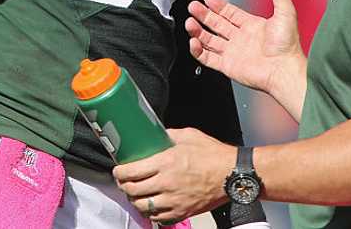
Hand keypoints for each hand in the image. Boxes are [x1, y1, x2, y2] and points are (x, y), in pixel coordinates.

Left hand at [113, 127, 235, 223]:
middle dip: (124, 186)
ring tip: (135, 194)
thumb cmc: (213, 154)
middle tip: (124, 181)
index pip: (132, 172)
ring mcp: (174, 200)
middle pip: (133, 191)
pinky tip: (151, 205)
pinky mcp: (183, 212)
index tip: (118, 170)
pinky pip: (159, 218)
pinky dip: (151, 213)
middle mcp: (167, 183)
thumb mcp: (188, 135)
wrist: (233, 175)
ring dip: (135, 201)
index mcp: (165, 162)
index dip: (119, 172)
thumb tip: (156, 133)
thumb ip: (168, 134)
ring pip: (143, 207)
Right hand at [186, 0, 307, 119]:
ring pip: (209, 40)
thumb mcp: (285, 11)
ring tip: (189, 22)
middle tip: (193, 6)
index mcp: (252, 26)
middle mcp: (241, 39)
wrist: (284, 70)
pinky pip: (207, 58)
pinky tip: (193, 42)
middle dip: (203, 15)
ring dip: (198, 31)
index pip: (230, 13)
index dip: (218, 6)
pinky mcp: (227, 66)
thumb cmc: (288, 46)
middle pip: (216, 24)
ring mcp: (233, 52)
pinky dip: (198, 51)